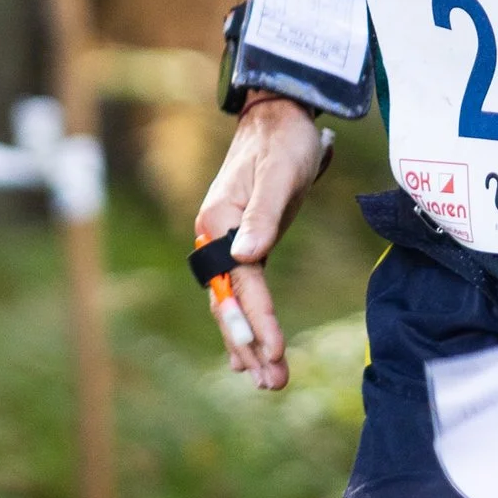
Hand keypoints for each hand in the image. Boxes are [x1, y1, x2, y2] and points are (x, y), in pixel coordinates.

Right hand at [193, 97, 323, 390]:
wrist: (280, 114)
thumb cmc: (283, 142)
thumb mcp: (279, 174)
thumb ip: (261, 215)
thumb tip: (245, 257)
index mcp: (217, 223)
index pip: (239, 283)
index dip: (257, 319)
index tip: (275, 351)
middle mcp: (214, 237)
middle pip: (228, 302)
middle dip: (249, 345)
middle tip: (272, 383)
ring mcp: (225, 242)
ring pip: (233, 303)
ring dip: (247, 343)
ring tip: (266, 381)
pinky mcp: (242, 244)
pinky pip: (241, 293)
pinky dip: (246, 324)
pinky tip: (249, 354)